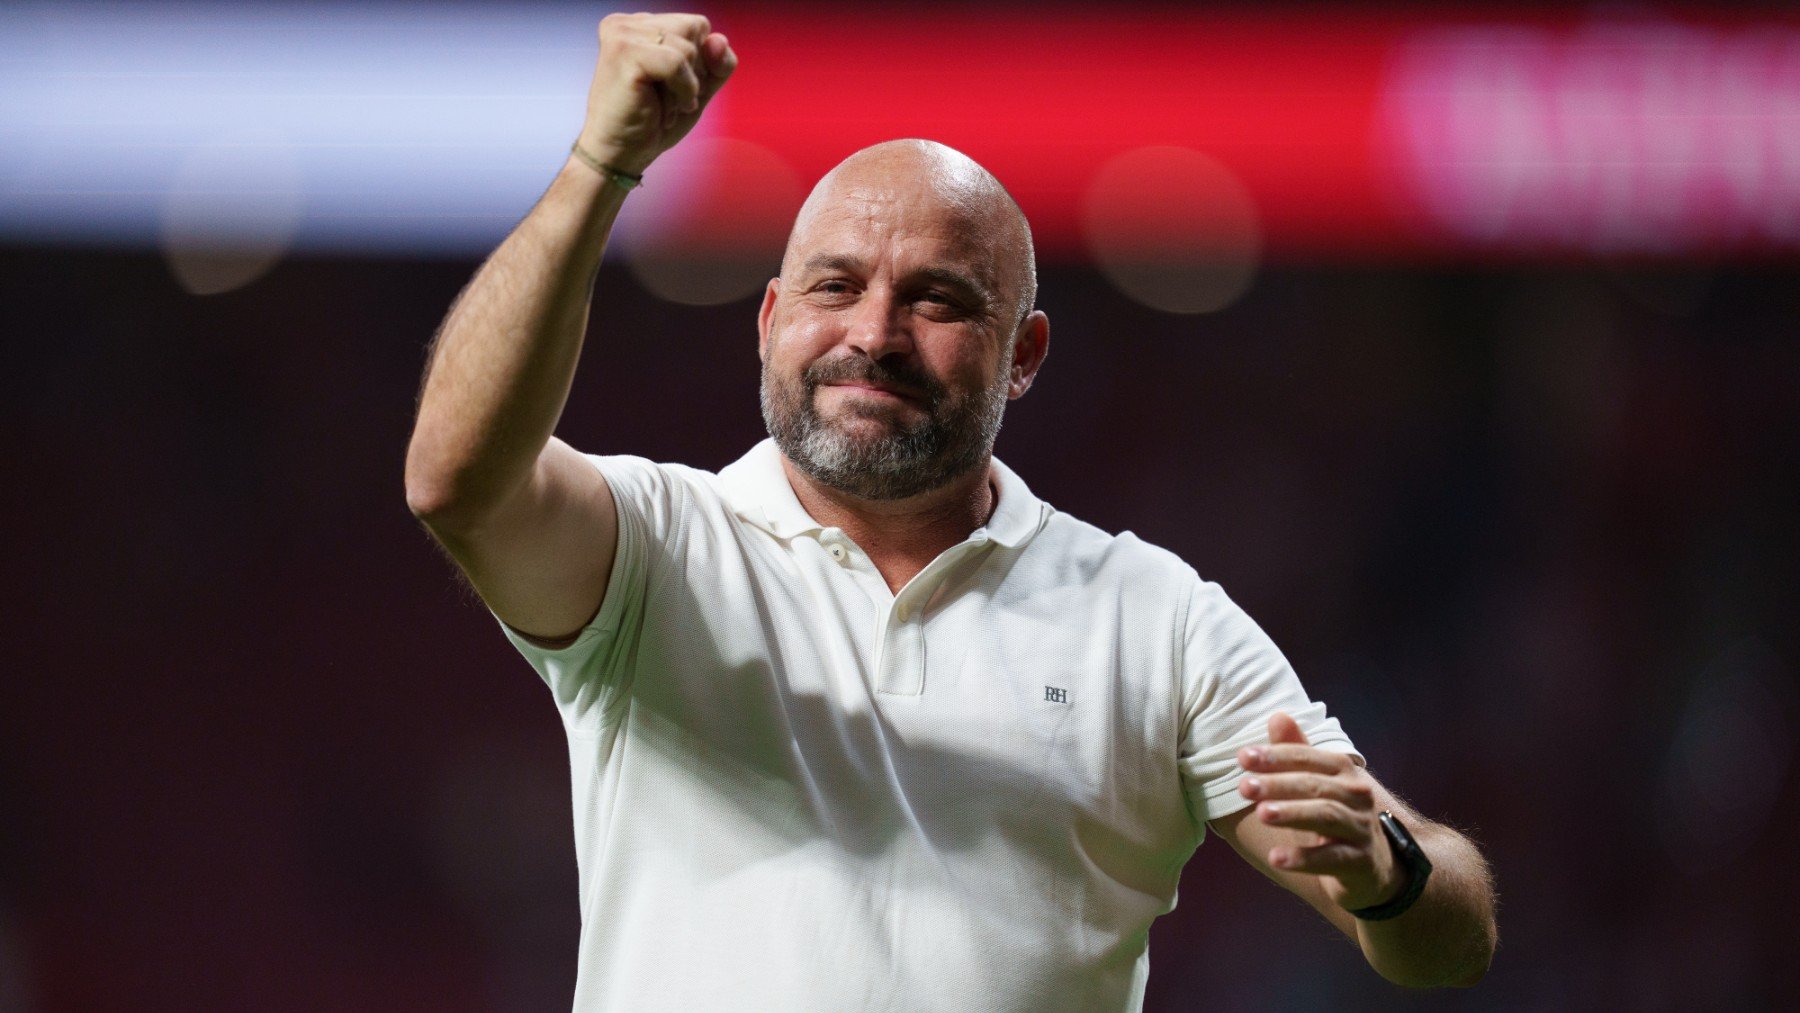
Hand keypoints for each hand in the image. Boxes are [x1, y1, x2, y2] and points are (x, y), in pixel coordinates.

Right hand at [576, 12, 737, 175]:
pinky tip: (664, 108)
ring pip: (688, 47)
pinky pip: (677, 62)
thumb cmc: (653, 122)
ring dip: (685, 86)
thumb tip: (719, 40)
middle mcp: (628, 23)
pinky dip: (681, 90)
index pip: (698, 25)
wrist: (621, 155)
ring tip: (661, 104)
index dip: (700, 62)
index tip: (672, 87)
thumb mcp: (698, 87)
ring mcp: (623, 34)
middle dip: (694, 71)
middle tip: (665, 97)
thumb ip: (717, 62)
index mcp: (641, 24)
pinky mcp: (624, 51)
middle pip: (696, 28)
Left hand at [1237, 712, 1401, 911]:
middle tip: (1244, 786)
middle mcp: (1356, 794)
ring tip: (1261, 814)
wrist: (1373, 866)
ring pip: (1326, 816)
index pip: (1307, 757)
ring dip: (1292, 814)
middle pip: (1314, 785)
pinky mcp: (1361, 861)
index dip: (1276, 755)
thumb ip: (1296, 753)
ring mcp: (1361, 828)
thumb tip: (1277, 716)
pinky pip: (1332, 858)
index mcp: (1342, 771)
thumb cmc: (1335, 817)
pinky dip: (1304, 857)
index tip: (1243, 757)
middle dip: (1277, 784)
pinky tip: (1276, 858)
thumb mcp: (1316, 784)